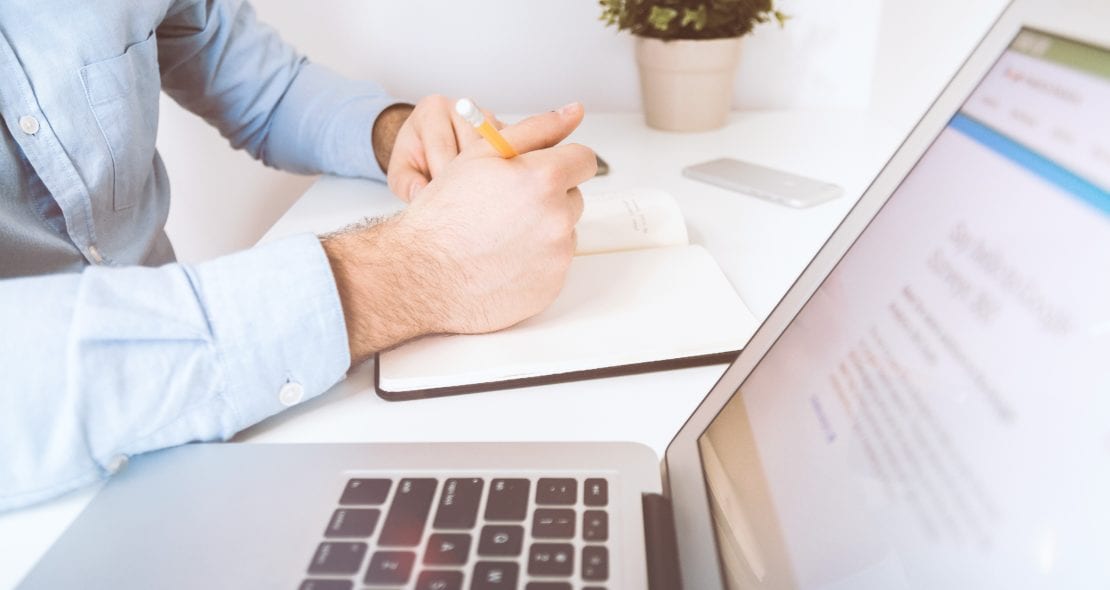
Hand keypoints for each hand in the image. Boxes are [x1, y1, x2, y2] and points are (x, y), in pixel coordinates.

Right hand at [324, 103, 595, 362]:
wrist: (421, 274)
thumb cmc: (444, 214)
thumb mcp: (482, 154)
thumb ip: (535, 129)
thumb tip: (574, 111)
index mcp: (544, 178)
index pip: (583, 160)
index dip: (560, 162)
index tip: (542, 171)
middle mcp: (557, 218)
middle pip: (573, 197)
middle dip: (548, 197)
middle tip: (506, 206)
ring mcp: (557, 256)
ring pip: (564, 232)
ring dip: (543, 230)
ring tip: (500, 235)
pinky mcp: (552, 286)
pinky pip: (554, 265)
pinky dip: (535, 262)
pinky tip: (501, 260)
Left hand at [383, 94, 501, 201]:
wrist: (430, 146)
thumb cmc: (415, 159)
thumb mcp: (400, 172)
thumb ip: (406, 183)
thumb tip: (420, 193)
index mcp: (432, 110)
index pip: (442, 146)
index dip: (442, 178)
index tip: (442, 202)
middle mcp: (462, 106)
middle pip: (472, 148)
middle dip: (467, 179)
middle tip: (462, 204)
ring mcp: (487, 116)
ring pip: (495, 151)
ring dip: (488, 177)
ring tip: (477, 198)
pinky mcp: (506, 130)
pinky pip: (511, 153)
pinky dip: (503, 173)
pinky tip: (492, 189)